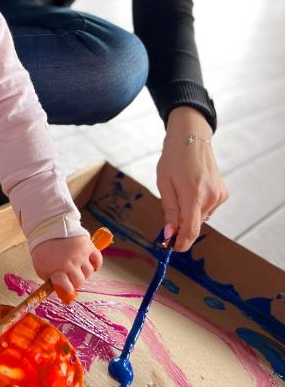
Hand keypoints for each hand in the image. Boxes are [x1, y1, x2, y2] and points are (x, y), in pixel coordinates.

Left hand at [30, 234, 102, 299]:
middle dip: (74, 282)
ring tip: (76, 267)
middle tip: (69, 277)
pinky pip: (98, 260)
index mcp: (58, 268)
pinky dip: (95, 264)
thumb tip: (64, 292)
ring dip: (83, 272)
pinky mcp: (89, 246)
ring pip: (89, 272)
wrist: (48, 228)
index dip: (66, 289)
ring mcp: (81, 254)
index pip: (68, 288)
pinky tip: (89, 264)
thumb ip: (52, 281)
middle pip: (80, 282)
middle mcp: (72, 262)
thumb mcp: (41, 268)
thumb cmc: (43, 250)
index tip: (65, 289)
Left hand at [157, 106, 227, 251]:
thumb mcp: (164, 183)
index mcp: (193, 194)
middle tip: (168, 214)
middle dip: (180, 226)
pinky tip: (191, 190)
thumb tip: (170, 233)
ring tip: (180, 192)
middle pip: (195, 225)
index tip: (171, 248)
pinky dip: (197, 206)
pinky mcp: (223, 193)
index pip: (191, 230)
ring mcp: (219, 196)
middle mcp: (211, 197)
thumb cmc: (173, 158)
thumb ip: (169, 210)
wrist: (191, 137)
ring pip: (200, 217)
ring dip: (188, 214)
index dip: (182, 243)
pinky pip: (207, 209)